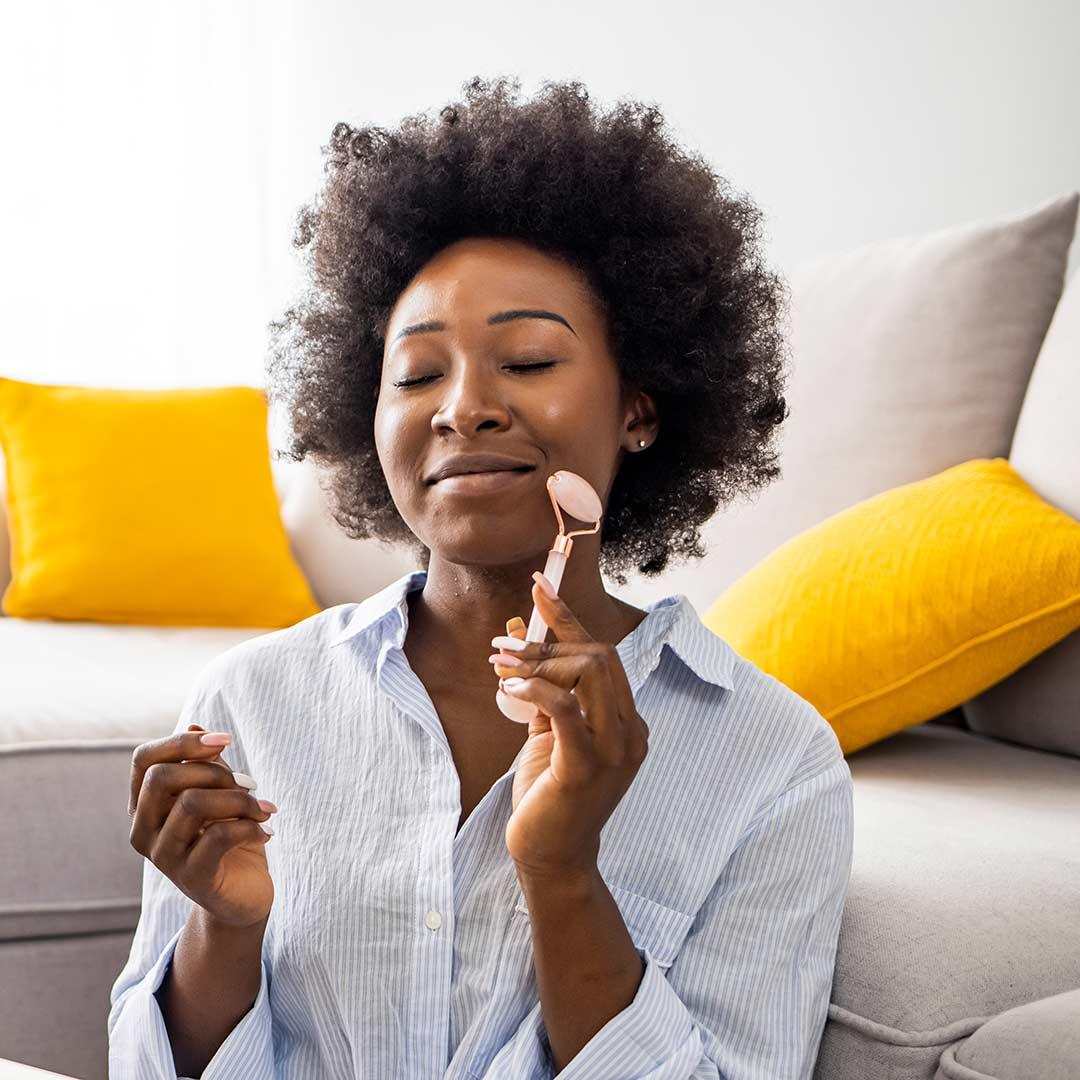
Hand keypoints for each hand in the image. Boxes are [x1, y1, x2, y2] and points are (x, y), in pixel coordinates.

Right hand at [127, 724, 276, 928]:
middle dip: (214, 771)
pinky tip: (267, 831)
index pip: (143, 759)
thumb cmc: (229, 836)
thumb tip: (196, 725)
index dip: (182, 742)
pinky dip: (251, 826)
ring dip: (240, 798)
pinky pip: (218, 836)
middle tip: (249, 783)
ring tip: (264, 808)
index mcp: (144, 805)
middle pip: (162, 777)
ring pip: (192, 803)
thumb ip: (207, 763)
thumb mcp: (220, 793)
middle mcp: (142, 830)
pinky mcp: (191, 878)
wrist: (242, 894)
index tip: (226, 739)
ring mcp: (163, 857)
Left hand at [490, 573, 649, 879]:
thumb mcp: (545, 730)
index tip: (539, 584)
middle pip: (599, 656)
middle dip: (548, 641)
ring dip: (539, 661)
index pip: (603, 653)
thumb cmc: (549, 793)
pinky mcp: (587, 768)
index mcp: (627, 720)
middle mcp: (631, 731)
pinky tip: (509, 687)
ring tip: (500, 666)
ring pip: (590, 673)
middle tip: (502, 646)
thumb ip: (540, 683)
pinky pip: (567, 709)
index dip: (569, 616)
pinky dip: (537, 689)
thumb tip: (516, 631)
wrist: (551, 857)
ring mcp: (615, 750)